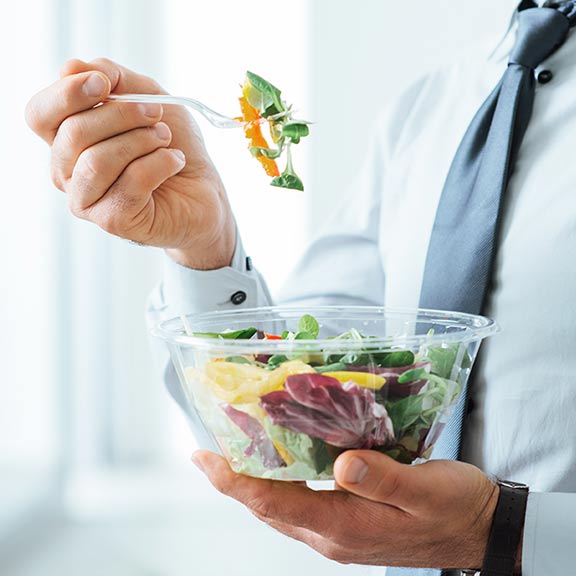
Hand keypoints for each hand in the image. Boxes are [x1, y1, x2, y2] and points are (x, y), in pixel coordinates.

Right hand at [25, 58, 235, 269]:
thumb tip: (71, 68)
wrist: (204, 191)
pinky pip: (131, 183)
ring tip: (165, 139)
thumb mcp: (147, 97)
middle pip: (74, 133)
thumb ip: (112, 78)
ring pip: (98, 161)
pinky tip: (175, 161)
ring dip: (141, 141)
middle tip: (157, 114)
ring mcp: (87, 200)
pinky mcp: (113, 220)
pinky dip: (160, 163)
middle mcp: (67, 173)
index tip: (106, 84)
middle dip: (123, 115)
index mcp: (66, 141)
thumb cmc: (172, 145)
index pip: (40, 115)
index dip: (67, 94)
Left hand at [192, 449, 498, 569]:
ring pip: (281, 506)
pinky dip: (280, 480)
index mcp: (345, 526)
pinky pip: (300, 502)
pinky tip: (277, 460)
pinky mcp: (348, 520)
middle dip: (233, 479)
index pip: (275, 504)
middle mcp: (332, 533)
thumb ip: (383, 479)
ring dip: (252, 480)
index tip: (205, 458)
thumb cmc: (455, 507)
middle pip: (268, 507)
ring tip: (232, 449)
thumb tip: (341, 465)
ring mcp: (339, 530)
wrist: (479, 529)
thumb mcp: (426, 490)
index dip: (236, 481)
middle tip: (207, 448)